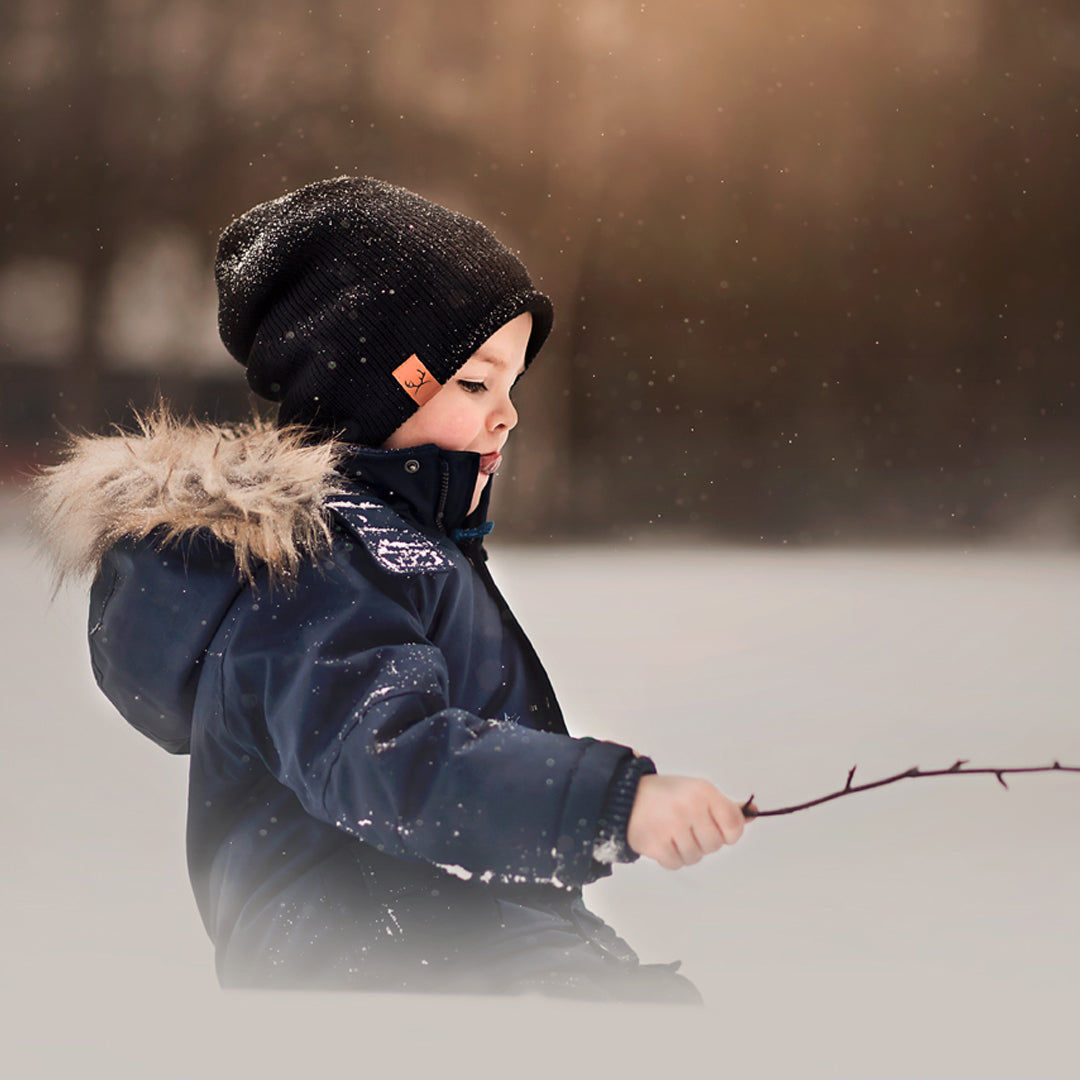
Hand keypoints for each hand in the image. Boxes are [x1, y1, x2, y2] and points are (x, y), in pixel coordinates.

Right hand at [626, 774, 751, 869]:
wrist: (626, 797)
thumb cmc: (667, 795)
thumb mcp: (697, 791)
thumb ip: (725, 806)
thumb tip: (753, 813)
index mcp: (704, 791)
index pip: (735, 825)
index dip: (729, 833)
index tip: (718, 828)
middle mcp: (690, 807)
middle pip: (715, 844)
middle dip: (704, 840)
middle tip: (688, 827)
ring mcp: (673, 826)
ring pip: (697, 857)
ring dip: (687, 850)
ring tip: (673, 832)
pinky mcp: (657, 844)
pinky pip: (678, 863)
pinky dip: (672, 857)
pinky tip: (664, 840)